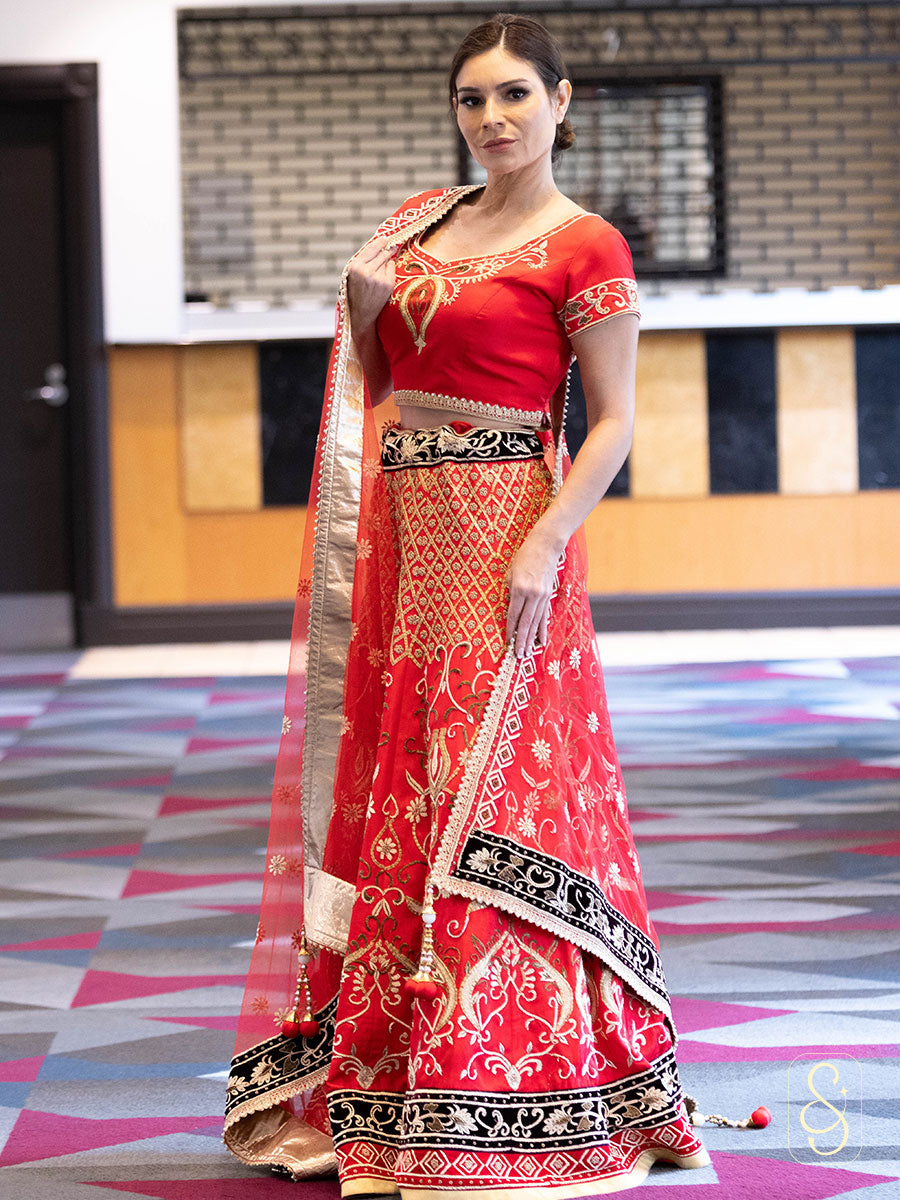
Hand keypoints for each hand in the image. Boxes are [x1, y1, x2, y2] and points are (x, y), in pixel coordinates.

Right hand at [347, 236, 397, 332]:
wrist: (361, 314)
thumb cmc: (355, 292)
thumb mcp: (352, 275)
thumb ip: (362, 261)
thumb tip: (378, 245)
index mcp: (355, 267)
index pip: (371, 248)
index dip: (380, 242)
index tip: (386, 238)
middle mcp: (367, 271)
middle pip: (382, 253)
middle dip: (387, 249)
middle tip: (392, 245)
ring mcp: (379, 278)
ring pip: (387, 260)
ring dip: (386, 261)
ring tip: (380, 269)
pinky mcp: (387, 285)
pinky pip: (392, 269)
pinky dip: (389, 270)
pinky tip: (383, 277)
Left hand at [504, 530, 562, 658]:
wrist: (546, 544)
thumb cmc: (525, 555)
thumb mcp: (511, 571)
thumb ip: (510, 590)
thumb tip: (510, 608)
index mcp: (519, 588)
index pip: (513, 614)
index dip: (509, 630)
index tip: (507, 642)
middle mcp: (532, 594)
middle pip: (525, 622)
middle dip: (521, 640)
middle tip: (518, 655)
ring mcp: (542, 596)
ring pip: (536, 622)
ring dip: (531, 638)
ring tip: (528, 652)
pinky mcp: (548, 595)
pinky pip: (544, 616)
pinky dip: (543, 629)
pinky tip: (542, 641)